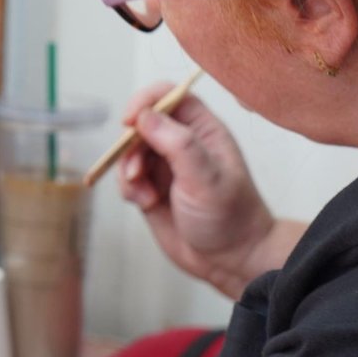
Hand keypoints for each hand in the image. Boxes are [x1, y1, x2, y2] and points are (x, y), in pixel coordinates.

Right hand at [116, 85, 277, 299]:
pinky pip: (126, 178)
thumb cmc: (230, 216)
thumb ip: (176, 143)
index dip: (146, 101)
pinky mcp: (151, 188)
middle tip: (136, 170)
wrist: (230, 260)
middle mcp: (181, 142)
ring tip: (144, 194)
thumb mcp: (206, 177)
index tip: (131, 121)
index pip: (168, 95)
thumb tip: (145, 116)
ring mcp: (165, 166)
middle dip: (131, 144)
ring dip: (128, 170)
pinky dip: (128, 189)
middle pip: (141, 123)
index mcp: (202, 129)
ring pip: (129, 152)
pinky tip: (146, 203)